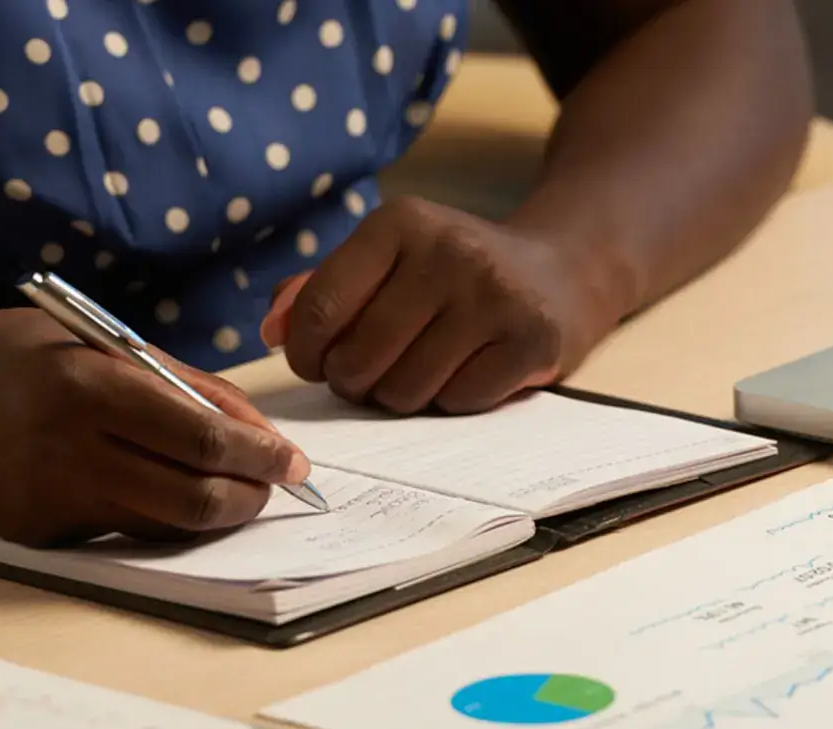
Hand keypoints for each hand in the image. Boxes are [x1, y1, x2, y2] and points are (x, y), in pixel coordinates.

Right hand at [0, 309, 308, 546]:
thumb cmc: (1, 355)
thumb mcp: (86, 342)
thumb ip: (170, 378)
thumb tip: (249, 423)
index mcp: (89, 385)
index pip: (202, 434)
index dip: (261, 454)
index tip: (295, 461)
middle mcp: (72, 448)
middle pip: (193, 494)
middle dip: (250, 495)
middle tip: (275, 486)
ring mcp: (52, 499)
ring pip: (165, 525)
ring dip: (214, 514)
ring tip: (235, 493)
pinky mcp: (36, 534)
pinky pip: (120, 531)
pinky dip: (156, 516)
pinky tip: (164, 492)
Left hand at [260, 196, 624, 413]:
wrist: (560, 272)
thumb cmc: (450, 276)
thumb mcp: (386, 261)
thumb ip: (318, 289)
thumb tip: (273, 330)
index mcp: (400, 223)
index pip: (321, 310)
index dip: (307, 355)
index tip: (317, 363)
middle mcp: (449, 250)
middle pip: (360, 359)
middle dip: (355, 382)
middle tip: (372, 374)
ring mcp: (495, 294)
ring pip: (405, 390)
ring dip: (402, 396)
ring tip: (421, 369)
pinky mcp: (532, 338)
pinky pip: (458, 402)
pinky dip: (452, 401)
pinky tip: (466, 371)